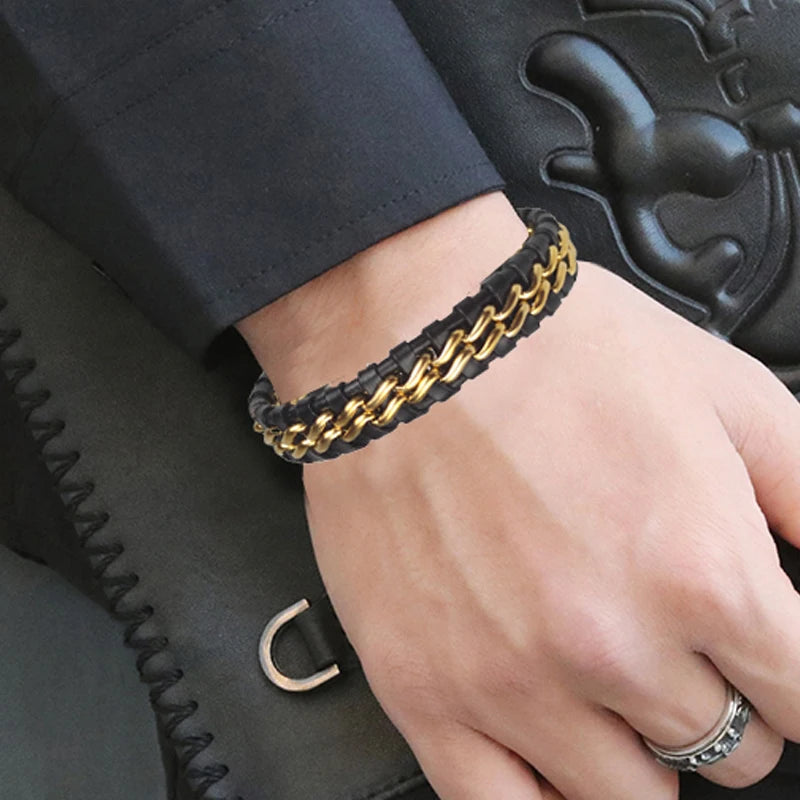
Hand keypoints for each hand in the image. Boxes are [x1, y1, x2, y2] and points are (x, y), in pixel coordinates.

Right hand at [239, 192, 799, 798]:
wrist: (408, 336)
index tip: (772, 658)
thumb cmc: (552, 351)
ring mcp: (510, 683)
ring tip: (609, 673)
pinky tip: (553, 748)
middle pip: (725, 749)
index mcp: (702, 573)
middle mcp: (611, 648)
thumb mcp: (725, 395)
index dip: (795, 676)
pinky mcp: (423, 691)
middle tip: (676, 637)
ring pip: (629, 794)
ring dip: (641, 744)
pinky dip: (548, 795)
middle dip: (721, 698)